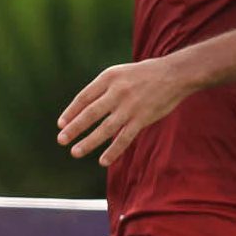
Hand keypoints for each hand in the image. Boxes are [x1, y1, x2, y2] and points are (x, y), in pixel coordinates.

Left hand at [57, 57, 195, 165]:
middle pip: (90, 113)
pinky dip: (113, 150)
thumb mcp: (118, 74)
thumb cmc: (142, 75)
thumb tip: (82, 110)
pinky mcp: (143, 118)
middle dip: (74, 128)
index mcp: (108, 78)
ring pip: (105, 128)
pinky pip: (125, 138)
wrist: (174, 74)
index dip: (71, 112)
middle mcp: (117, 92)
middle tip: (61, 140)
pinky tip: (103, 161)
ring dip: (89, 142)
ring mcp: (130, 106)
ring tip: (75, 152)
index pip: (84, 97)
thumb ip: (102, 90)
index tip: (60, 124)